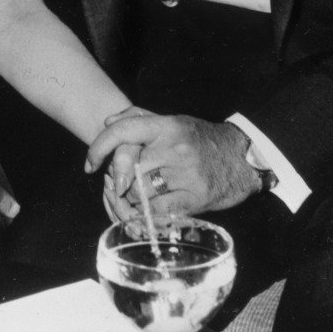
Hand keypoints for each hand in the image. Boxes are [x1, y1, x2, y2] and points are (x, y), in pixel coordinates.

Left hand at [87, 113, 259, 216]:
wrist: (243, 159)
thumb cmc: (202, 139)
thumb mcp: (174, 121)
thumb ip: (139, 117)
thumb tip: (107, 122)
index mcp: (167, 125)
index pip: (123, 130)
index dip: (99, 146)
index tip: (89, 162)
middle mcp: (175, 147)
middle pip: (128, 166)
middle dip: (118, 178)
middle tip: (118, 184)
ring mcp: (185, 174)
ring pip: (139, 191)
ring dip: (131, 198)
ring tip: (136, 196)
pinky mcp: (194, 198)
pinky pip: (157, 211)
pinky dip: (146, 214)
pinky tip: (146, 211)